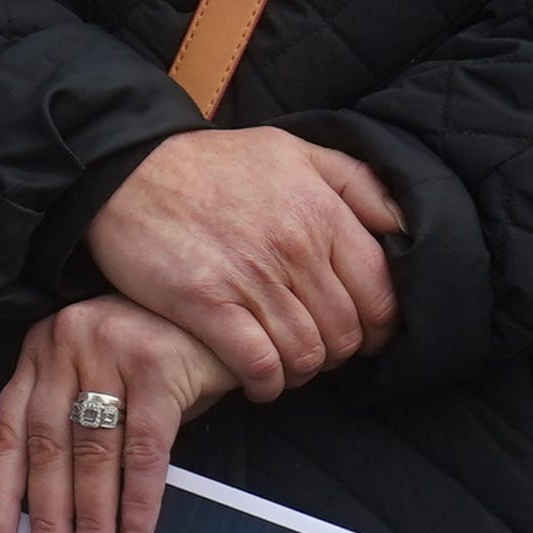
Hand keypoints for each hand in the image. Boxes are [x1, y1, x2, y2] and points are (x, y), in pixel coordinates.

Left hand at [0, 296, 237, 532]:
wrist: (224, 309)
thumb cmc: (158, 352)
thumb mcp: (100, 380)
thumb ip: (72, 428)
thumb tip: (55, 512)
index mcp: (39, 354)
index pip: (6, 434)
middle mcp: (64, 348)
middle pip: (46, 451)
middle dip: (47, 521)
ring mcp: (108, 352)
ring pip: (92, 456)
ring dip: (92, 522)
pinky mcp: (157, 366)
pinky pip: (143, 451)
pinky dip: (139, 502)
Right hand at [86, 127, 402, 401]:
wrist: (128, 169)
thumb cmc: (213, 161)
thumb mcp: (296, 149)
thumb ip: (358, 183)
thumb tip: (404, 225)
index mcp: (323, 213)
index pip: (380, 292)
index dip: (381, 326)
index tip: (366, 336)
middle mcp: (294, 249)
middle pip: (344, 330)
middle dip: (339, 353)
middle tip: (321, 354)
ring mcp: (249, 279)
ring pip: (304, 351)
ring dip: (302, 373)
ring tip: (289, 369)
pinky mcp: (204, 303)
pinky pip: (256, 361)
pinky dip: (266, 383)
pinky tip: (260, 383)